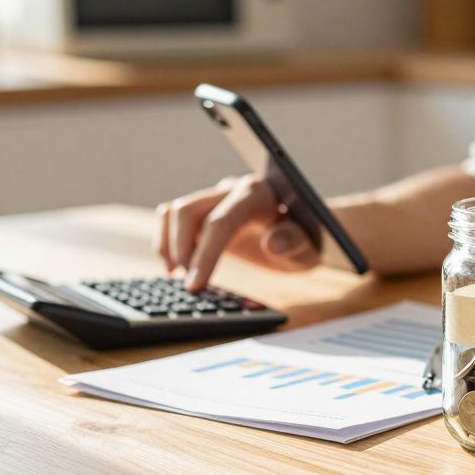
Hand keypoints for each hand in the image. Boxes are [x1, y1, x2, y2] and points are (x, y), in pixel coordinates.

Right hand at [153, 174, 321, 290]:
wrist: (305, 227)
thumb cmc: (308, 238)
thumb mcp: (309, 248)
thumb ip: (295, 243)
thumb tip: (273, 241)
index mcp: (258, 195)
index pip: (222, 221)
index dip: (204, 253)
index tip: (195, 284)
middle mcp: (232, 190)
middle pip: (189, 210)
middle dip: (182, 249)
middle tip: (190, 284)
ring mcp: (215, 198)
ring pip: (175, 211)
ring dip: (168, 244)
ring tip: (176, 275)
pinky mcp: (204, 210)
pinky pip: (172, 217)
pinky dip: (165, 239)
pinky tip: (173, 265)